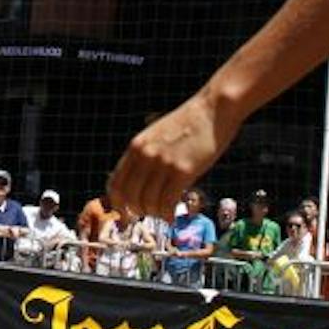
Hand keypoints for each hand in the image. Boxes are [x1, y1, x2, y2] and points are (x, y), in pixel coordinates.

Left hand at [108, 90, 230, 217]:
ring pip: (148, 203)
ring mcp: (163, 163)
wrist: (212, 110)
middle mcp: (145, 155)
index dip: (118, 205)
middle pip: (129, 197)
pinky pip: (167, 202)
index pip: (115, 184)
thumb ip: (145, 155)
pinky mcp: (183, 170)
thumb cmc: (188, 124)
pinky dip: (167, 215)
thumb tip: (138, 183)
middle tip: (147, 217)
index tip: (125, 216)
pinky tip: (172, 218)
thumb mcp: (156, 136)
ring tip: (164, 215)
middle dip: (136, 213)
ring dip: (155, 214)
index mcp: (136, 146)